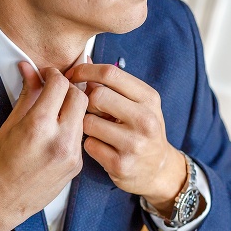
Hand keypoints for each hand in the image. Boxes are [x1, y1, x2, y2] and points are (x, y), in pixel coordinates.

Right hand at [0, 63, 87, 230]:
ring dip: (72, 108)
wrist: (2, 201)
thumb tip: (29, 68)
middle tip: (55, 89)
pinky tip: (56, 132)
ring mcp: (72, 154)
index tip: (47, 75)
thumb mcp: (10, 124)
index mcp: (38, 126)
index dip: (53, 74)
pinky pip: (80, 135)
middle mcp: (60, 140)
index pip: (60, 84)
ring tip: (55, 110)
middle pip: (80, 97)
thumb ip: (27, 94)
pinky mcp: (78, 165)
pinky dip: (71, 127)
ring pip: (83, 116)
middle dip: (68, 88)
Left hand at [65, 61, 185, 215]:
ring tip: (98, 130)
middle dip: (87, 102)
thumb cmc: (142, 130)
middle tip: (91, 110)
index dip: (85, 70)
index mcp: (149, 98)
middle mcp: (145, 119)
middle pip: (96, 96)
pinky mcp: (121, 164)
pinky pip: (89, 145)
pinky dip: (90, 145)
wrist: (158, 169)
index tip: (72, 75)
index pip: (110, 73)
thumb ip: (114, 84)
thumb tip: (83, 60)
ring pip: (88, 122)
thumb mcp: (139, 103)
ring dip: (86, 125)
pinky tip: (102, 147)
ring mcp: (134, 143)